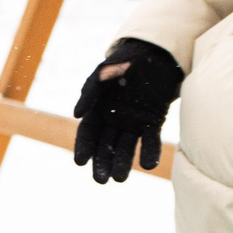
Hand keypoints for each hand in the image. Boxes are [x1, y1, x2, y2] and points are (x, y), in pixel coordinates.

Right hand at [71, 38, 184, 183]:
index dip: (83, 147)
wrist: (156, 52)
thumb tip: (75, 114)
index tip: (80, 162)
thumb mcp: (106, 70)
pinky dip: (149, 152)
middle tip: (101, 180)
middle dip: (102, 162)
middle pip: (105, 145)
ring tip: (119, 179)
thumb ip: (91, 90)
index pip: (88, 132)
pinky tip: (147, 165)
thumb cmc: (127, 58)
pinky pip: (150, 140)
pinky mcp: (153, 121)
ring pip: (125, 146)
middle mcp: (114, 118)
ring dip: (122, 162)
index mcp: (98, 107)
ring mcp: (134, 121)